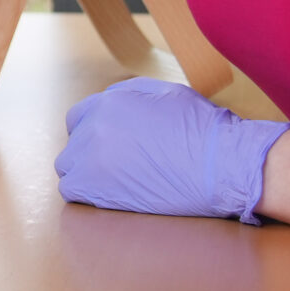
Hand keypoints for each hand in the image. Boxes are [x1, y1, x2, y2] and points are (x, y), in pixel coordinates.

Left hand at [54, 78, 289, 223]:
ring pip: (69, 167)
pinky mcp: (95, 187)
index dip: (92, 132)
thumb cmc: (203, 129)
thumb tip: (113, 101)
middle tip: (114, 168)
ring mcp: (92, 157)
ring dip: (86, 174)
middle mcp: (94, 126)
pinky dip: (86, 194)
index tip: (106, 146)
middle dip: (89, 154)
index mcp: (110, 102)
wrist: (220, 164)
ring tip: (114, 184)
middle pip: (74, 144)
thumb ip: (132, 95)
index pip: (79, 118)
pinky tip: (109, 197)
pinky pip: (71, 190)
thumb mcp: (167, 93)